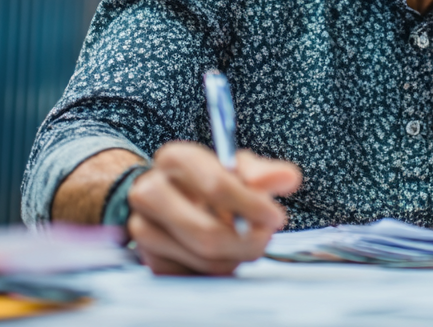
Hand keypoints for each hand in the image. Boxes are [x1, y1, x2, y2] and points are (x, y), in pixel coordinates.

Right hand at [127, 142, 302, 275]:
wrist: (169, 196)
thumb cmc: (211, 178)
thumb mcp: (237, 167)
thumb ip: (264, 173)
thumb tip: (289, 180)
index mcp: (175, 158)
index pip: (216, 186)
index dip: (251, 205)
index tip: (276, 218)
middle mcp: (149, 191)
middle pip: (206, 233)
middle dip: (246, 242)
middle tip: (265, 239)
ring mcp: (143, 228)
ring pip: (203, 258)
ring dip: (235, 257)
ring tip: (245, 242)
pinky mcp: (148, 259)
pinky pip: (194, 275)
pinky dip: (218, 268)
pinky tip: (224, 252)